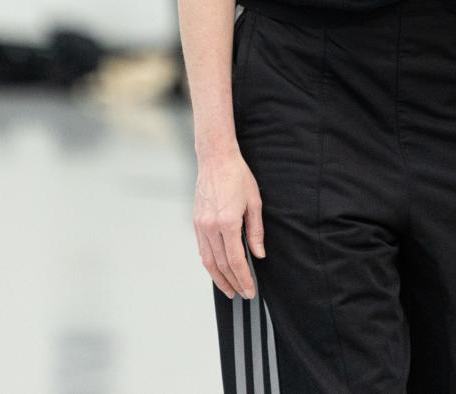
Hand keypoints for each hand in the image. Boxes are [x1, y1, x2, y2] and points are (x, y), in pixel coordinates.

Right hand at [194, 149, 264, 299]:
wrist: (216, 160)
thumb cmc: (238, 176)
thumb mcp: (254, 201)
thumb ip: (256, 230)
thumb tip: (259, 253)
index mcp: (228, 222)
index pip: (236, 259)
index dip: (243, 278)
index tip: (250, 289)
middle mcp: (211, 227)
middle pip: (221, 264)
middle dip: (232, 282)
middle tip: (242, 294)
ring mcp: (200, 226)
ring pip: (208, 261)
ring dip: (218, 278)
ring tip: (229, 289)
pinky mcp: (196, 223)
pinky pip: (202, 250)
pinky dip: (210, 263)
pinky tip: (218, 270)